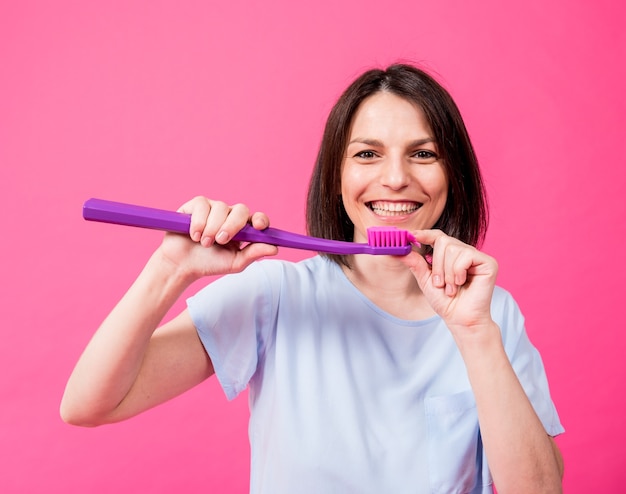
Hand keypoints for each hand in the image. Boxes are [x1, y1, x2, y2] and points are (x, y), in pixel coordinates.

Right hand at [158, 196, 277, 279]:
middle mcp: (230, 216)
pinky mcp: (196, 205)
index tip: (259, 227)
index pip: (258, 219)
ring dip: (212, 229)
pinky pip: (203, 206)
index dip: (261, 220)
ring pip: (221, 208)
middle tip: (221, 241)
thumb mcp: (234, 263)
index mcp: (243, 229)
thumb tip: (275, 248)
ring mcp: (214, 208)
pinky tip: (194, 235)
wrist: (181, 265)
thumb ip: (253, 254)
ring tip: (203, 243)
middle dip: (232, 226)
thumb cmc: (209, 263)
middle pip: (241, 210)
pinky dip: (198, 222)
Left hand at [400, 230, 497, 336]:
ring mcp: (477, 256)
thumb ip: (414, 262)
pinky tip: (462, 284)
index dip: (424, 234)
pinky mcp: (488, 262)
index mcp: (451, 254)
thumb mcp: (425, 279)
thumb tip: (397, 249)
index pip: (437, 236)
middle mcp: (465, 252)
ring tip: (451, 288)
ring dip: (447, 273)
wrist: (460, 319)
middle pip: (443, 240)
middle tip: (439, 283)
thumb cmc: (445, 301)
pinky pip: (465, 256)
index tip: (410, 236)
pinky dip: (458, 272)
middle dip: (436, 264)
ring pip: (453, 249)